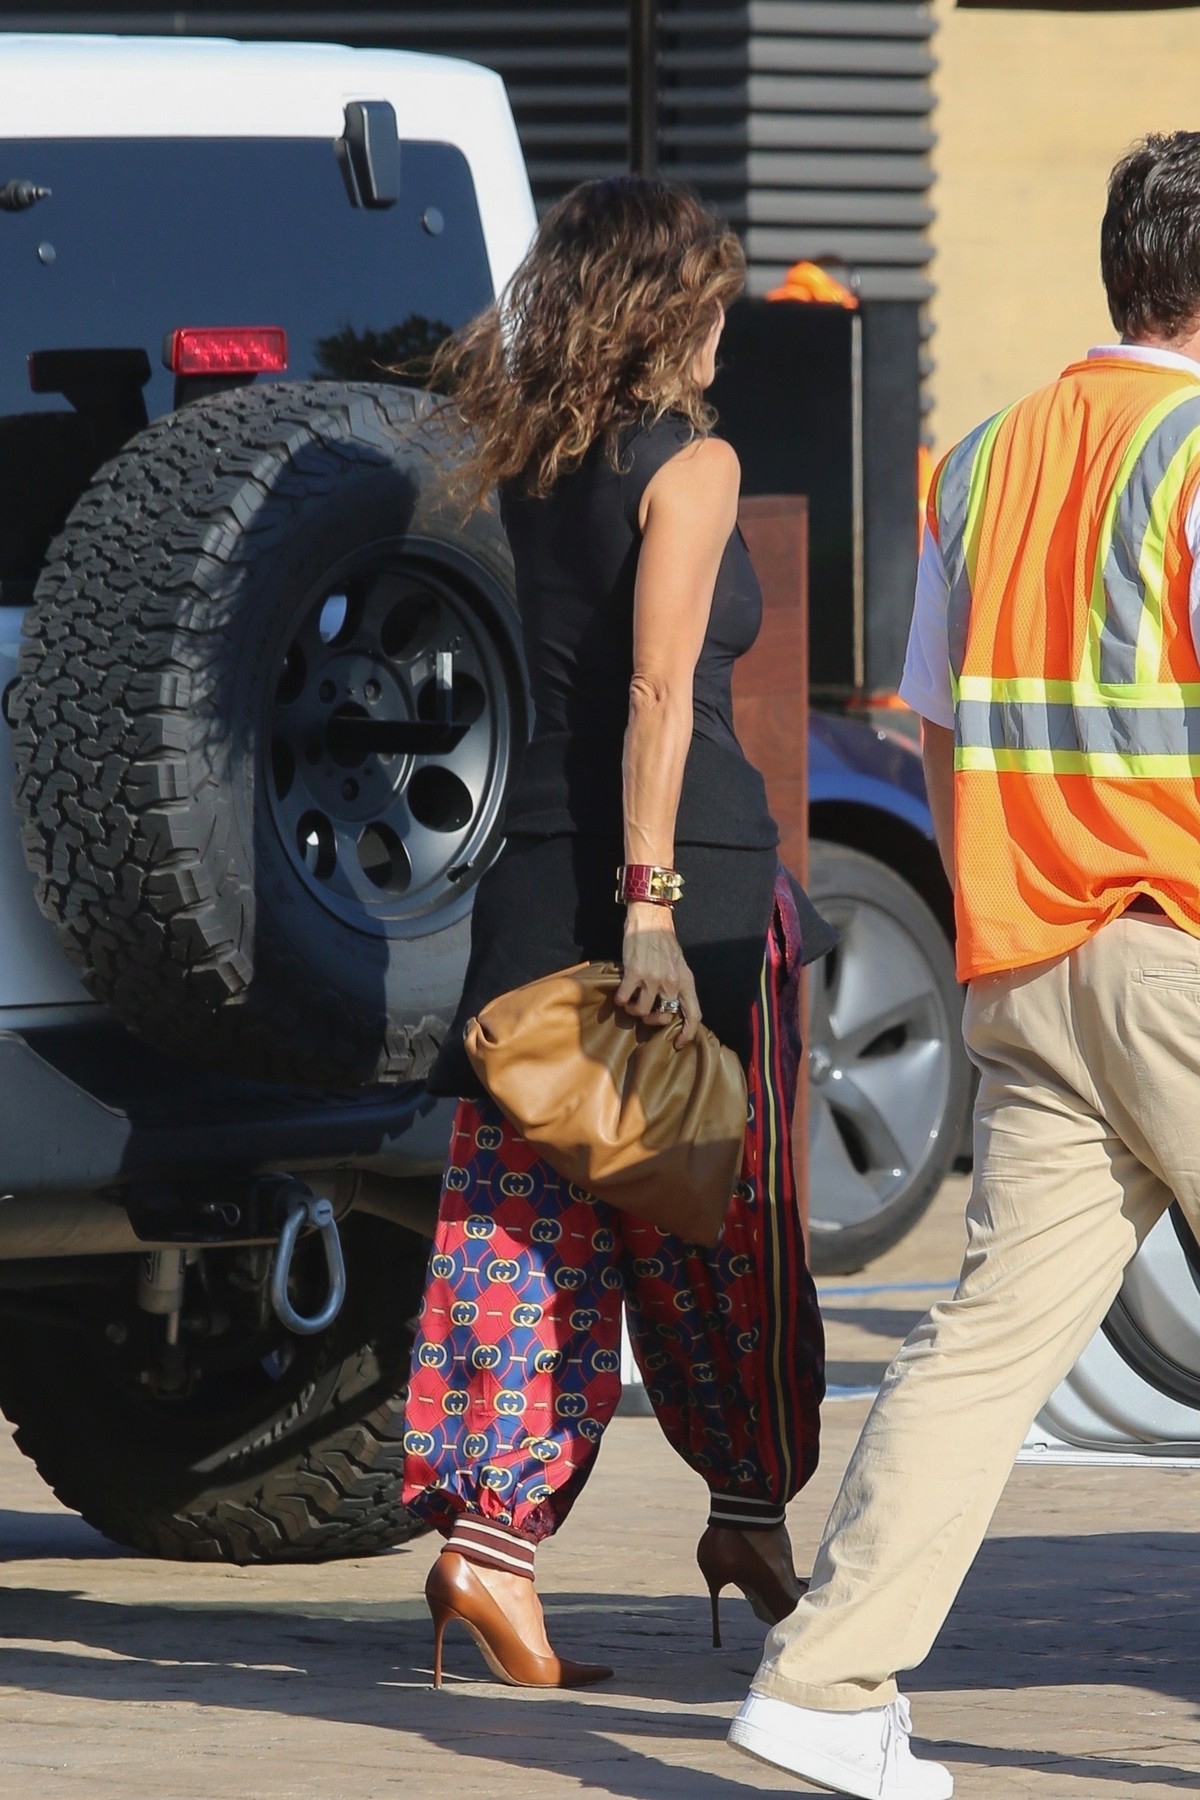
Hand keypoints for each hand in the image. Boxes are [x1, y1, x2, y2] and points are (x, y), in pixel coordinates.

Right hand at [615, 903, 701, 1044]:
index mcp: (686, 981)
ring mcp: (653, 978)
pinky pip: (624, 998)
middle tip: (645, 1013)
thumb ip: (677, 985)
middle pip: (663, 1017)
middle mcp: (671, 982)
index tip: (677, 1042)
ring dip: (632, 1010)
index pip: (694, 1015)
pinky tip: (620, 993)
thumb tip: (671, 1007)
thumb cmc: (664, 942)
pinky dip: (620, 999)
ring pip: (641, 1011)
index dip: (687, 1033)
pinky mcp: (634, 973)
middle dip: (652, 1020)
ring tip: (630, 1001)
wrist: (651, 919)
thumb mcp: (679, 964)